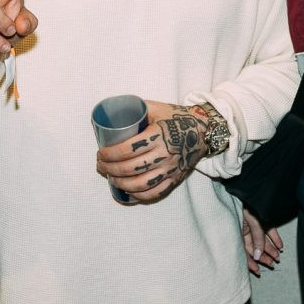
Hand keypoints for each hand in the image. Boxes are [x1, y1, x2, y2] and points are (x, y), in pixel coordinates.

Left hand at [95, 99, 228, 203]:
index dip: (109, 154)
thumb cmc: (176, 117)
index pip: (127, 149)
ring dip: (121, 184)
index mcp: (157, 135)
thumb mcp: (156, 108)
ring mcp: (170, 169)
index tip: (100, 153)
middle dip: (110, 169)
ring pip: (140, 184)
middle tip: (100, 165)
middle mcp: (164, 154)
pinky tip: (128, 190)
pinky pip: (155, 193)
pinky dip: (139, 195)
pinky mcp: (175, 179)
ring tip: (111, 178)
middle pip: (130, 168)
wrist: (203, 130)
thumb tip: (114, 113)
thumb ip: (137, 110)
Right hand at [241, 208, 283, 274]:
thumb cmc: (244, 202)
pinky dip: (274, 238)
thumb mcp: (250, 221)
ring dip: (270, 249)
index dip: (249, 262)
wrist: (249, 186)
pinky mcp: (261, 217)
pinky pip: (268, 230)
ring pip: (262, 240)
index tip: (257, 270)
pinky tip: (281, 246)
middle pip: (253, 246)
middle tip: (271, 264)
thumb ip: (256, 238)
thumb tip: (257, 256)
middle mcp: (244, 229)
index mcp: (236, 231)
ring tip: (277, 257)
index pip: (242, 251)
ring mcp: (253, 223)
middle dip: (262, 256)